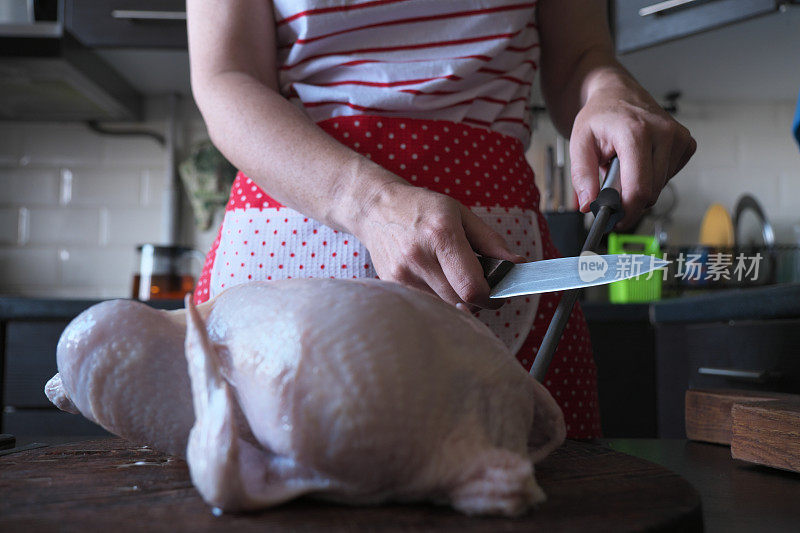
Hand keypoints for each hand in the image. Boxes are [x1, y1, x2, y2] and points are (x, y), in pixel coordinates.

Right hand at [354, 181, 524, 308]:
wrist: (375, 209)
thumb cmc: (422, 208)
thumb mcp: (461, 214)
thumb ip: (491, 242)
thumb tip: (517, 265)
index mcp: (441, 235)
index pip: (472, 287)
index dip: (491, 297)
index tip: (496, 293)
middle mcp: (419, 257)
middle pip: (460, 301)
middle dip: (476, 299)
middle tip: (479, 286)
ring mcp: (402, 274)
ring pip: (444, 306)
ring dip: (457, 300)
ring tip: (454, 278)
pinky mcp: (392, 284)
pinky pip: (426, 303)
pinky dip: (438, 297)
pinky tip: (435, 279)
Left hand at [569, 76, 695, 227]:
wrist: (617, 93)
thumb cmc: (600, 116)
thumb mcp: (578, 143)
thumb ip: (582, 176)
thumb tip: (588, 204)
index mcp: (635, 132)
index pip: (639, 187)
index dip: (627, 211)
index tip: (615, 220)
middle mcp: (663, 133)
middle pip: (650, 191)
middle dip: (629, 198)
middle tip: (610, 187)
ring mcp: (678, 137)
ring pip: (660, 187)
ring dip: (640, 185)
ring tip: (624, 165)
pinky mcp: (686, 143)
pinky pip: (669, 177)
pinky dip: (652, 176)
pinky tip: (641, 160)